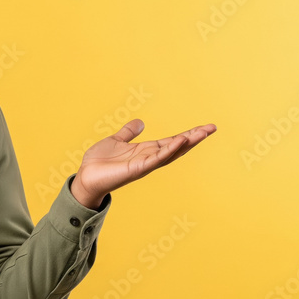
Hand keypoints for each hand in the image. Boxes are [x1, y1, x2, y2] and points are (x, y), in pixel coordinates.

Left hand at [71, 119, 216, 208]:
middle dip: (194, 138)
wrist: (85, 176)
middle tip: (212, 128)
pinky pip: (156, 159)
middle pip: (177, 147)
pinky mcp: (137, 169)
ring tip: (201, 133)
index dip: (188, 134)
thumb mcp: (116, 141)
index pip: (172, 141)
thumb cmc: (100, 162)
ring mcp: (145, 164)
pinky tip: (179, 141)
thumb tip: (140, 122)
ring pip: (171, 153)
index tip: (205, 127)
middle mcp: (149, 158)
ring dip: (186, 143)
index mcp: (146, 151)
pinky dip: (168, 150)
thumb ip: (128, 133)